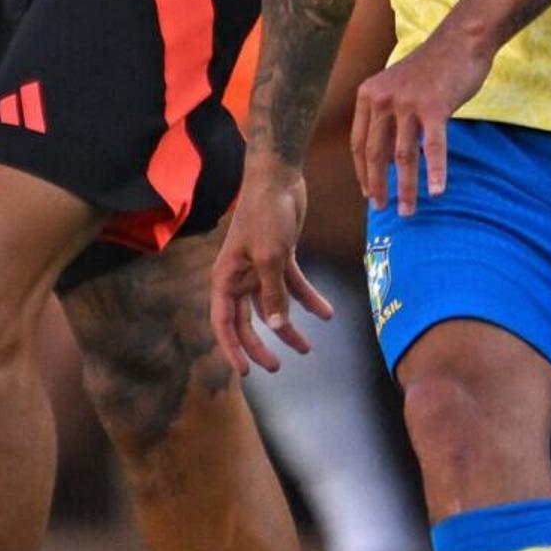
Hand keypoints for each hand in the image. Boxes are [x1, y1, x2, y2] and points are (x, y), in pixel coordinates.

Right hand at [208, 161, 335, 377]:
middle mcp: (239, 277)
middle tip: (279, 367)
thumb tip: (277, 327)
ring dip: (288, 328)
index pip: (224, 323)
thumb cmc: (265, 215)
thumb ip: (272, 294)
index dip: (233, 349)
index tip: (246, 372)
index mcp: (226, 278)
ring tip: (307, 348)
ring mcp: (259, 269)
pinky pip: (293, 287)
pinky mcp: (280, 259)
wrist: (277, 178)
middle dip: (262, 345)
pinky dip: (309, 300)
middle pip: (248, 321)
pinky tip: (326, 313)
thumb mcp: (270, 258)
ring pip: (272, 307)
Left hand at [349, 27, 492, 209]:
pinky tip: (437, 192)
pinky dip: (435, 172)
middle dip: (377, 185)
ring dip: (405, 188)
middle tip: (382, 209)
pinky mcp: (434, 108)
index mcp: (368, 95)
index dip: (361, 171)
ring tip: (408, 210)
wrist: (460, 41)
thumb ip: (386, 116)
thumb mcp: (396, 87)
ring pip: (403, 156)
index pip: (358, 142)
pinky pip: (433, 148)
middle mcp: (382, 99)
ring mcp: (407, 103)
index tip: (367, 192)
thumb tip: (384, 157)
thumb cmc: (431, 67)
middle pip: (374, 153)